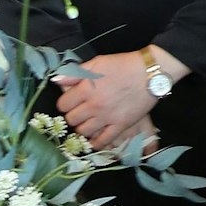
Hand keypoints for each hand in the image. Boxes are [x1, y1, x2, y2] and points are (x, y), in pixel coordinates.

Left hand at [57, 45, 187, 150]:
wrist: (149, 73)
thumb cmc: (123, 65)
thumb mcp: (96, 63)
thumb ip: (74, 73)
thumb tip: (56, 81)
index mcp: (86, 89)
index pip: (63, 105)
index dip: (65, 103)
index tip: (71, 102)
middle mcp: (94, 106)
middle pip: (71, 120)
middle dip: (73, 116)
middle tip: (80, 112)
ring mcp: (107, 117)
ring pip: (83, 132)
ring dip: (83, 128)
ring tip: (87, 123)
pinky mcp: (120, 125)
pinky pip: (103, 141)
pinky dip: (95, 143)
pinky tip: (94, 140)